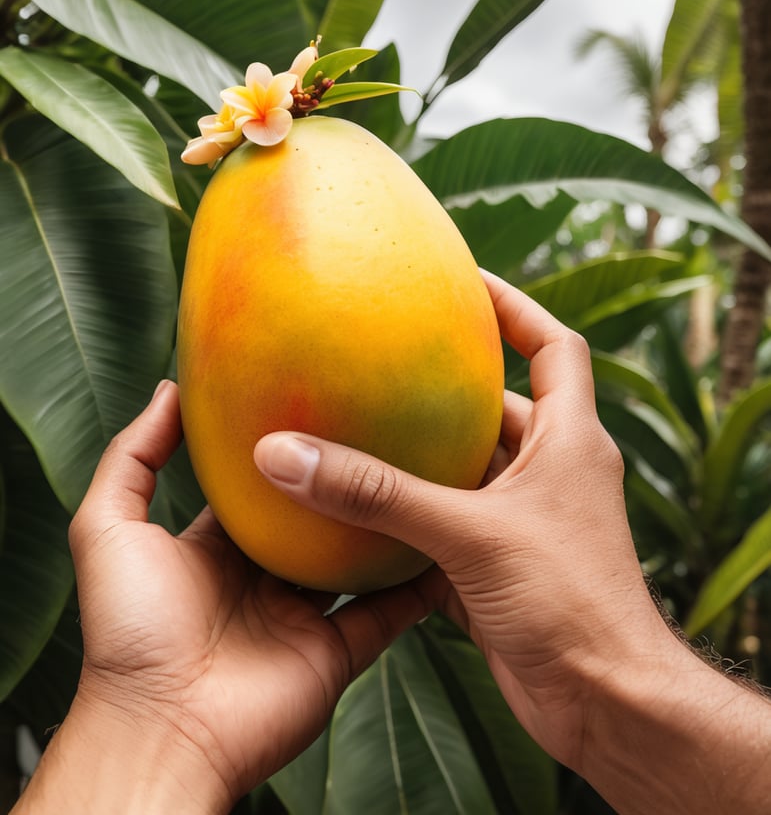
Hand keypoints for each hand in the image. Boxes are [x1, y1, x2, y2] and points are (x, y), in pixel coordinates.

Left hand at [17, 381, 430, 813]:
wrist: (162, 728)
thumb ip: (134, 457)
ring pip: (356, 564)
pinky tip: (444, 543)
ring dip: (385, 528)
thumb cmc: (128, 630)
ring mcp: (303, 617)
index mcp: (217, 550)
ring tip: (426, 476)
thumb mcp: (109, 528)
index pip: (259, 490)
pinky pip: (388, 614)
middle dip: (340, 484)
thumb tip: (171, 392)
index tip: (317, 406)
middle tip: (384, 431)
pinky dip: (416, 586)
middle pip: (314, 522)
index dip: (283, 452)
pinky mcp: (336, 651)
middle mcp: (264, 580)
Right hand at [252, 271, 691, 768]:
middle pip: (500, 408)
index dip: (518, 308)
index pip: (556, 348)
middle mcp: (551, 473)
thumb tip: (286, 454)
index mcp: (570, 440)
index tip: (467, 281)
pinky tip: (354, 516)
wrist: (606, 705)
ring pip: (465, 473)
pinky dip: (407, 521)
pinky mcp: (499, 570)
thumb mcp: (471, 534)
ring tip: (356, 429)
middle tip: (386, 360)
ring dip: (419, 458)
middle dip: (448, 387)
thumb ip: (377, 495)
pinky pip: (445, 529)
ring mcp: (525, 523)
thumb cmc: (567, 602)